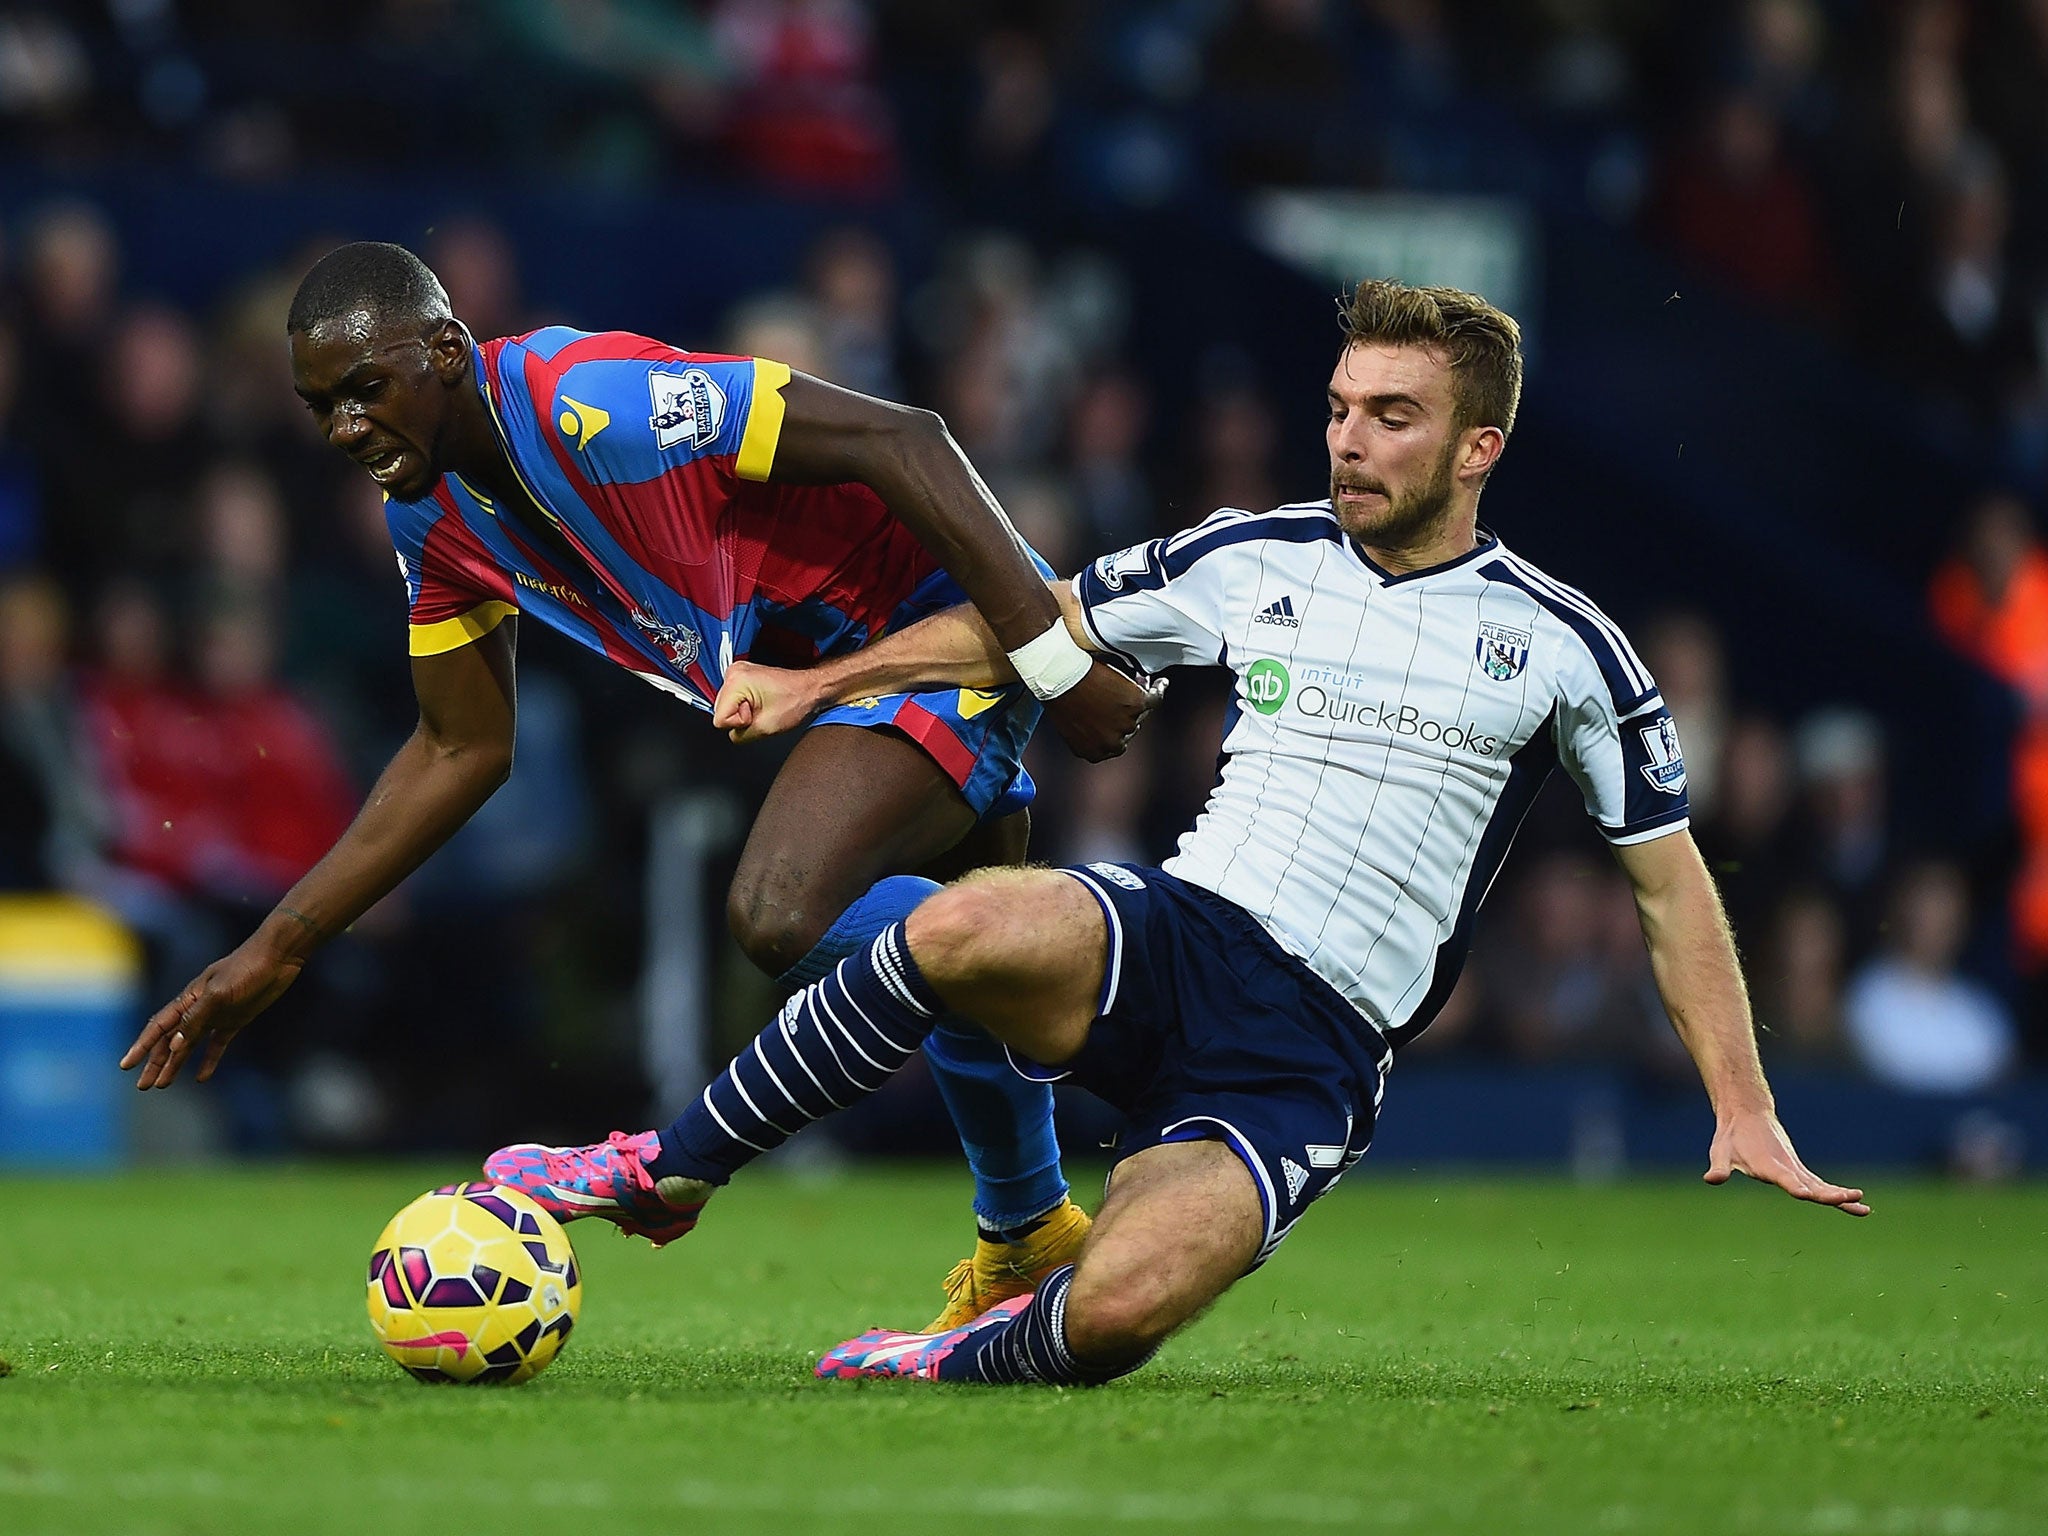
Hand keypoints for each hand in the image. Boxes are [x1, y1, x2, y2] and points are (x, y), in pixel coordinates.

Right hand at [119, 941, 304, 1088]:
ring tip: (163, 1085)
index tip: (125, 1066)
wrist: (278, 957)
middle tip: (143, 1086)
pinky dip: (209, 1060)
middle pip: (170, 1041)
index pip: (158, 1028)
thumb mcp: (219, 993)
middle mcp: (198, 1009)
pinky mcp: (235, 1020)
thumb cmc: (246, 969)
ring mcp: (216, 1015)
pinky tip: (202, 1077)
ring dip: (176, 1064)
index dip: (141, 1047)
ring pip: (189, 1045)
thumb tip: (175, 1046)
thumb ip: (197, 1019)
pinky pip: (216, 1045)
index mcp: (188, 1000)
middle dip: (155, 1063)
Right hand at [713, 660, 825, 742]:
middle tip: (761, 710)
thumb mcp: (764, 728)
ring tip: (762, 705)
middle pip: (721, 712)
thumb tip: (732, 734)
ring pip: (727, 708)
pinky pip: (734, 702)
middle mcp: (733, 673)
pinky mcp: (742, 678)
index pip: (719, 719)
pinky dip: (747, 706)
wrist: (809, 689)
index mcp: (735, 681)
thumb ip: (739, 736)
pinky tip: (761, 702)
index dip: (740, 723)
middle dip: (742, 717)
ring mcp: (737, 674)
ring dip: (745, 712)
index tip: (756, 715)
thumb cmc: (794, 701)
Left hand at [1042, 660, 1167, 761]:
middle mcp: (1112, 744)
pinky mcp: (1137, 705)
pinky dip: (1158, 690)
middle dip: (1125, 715)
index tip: (1115, 716)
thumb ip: (1090, 731)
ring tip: (1133, 683)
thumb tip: (1107, 720)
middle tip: (1121, 698)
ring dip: (1137, 700)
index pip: (1113, 743)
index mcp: (1094, 753)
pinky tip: (1160, 683)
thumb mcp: (1070, 725)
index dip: (1114, 727)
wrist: (1060, 677)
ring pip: (1140, 713)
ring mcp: (1126, 724)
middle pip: (1129, 729)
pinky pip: (1154, 699)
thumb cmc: (1059, 696)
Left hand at [1705, 1109, 1869, 1215]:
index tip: (1808, 1195)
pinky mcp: (1799, 1171)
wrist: (1747, 1115)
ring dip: (1841, 1197)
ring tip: (1864, 1209)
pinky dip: (1837, 1195)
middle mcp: (1787, 1168)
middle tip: (1851, 1199)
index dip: (1796, 1187)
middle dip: (1830, 1194)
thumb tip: (1711, 1179)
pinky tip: (1856, 1206)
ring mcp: (1796, 1170)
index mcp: (1768, 1165)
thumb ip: (1719, 1167)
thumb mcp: (1721, 1152)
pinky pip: (1821, 1186)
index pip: (1785, 1179)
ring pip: (1821, 1186)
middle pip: (1811, 1184)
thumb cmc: (1731, 1137)